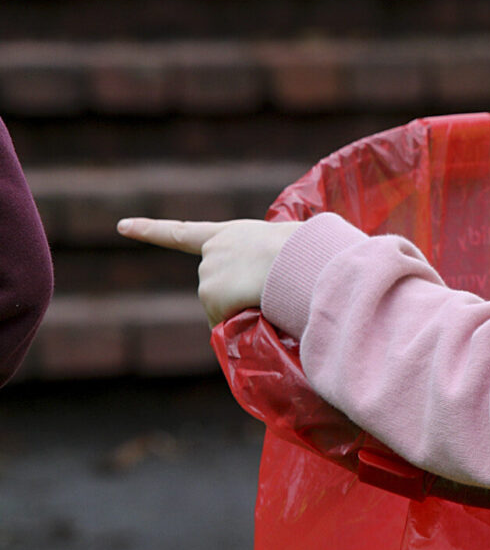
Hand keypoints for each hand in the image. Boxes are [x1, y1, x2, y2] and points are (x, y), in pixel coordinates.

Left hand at [118, 217, 298, 324]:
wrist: (298, 257)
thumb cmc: (307, 246)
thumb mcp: (292, 240)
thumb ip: (278, 253)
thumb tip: (287, 272)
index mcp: (230, 233)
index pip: (182, 233)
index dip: (150, 230)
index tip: (122, 226)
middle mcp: (212, 252)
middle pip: (215, 287)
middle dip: (234, 297)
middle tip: (267, 292)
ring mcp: (208, 274)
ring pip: (221, 307)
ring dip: (240, 310)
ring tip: (269, 295)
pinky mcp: (210, 295)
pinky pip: (224, 322)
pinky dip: (238, 323)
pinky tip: (258, 310)